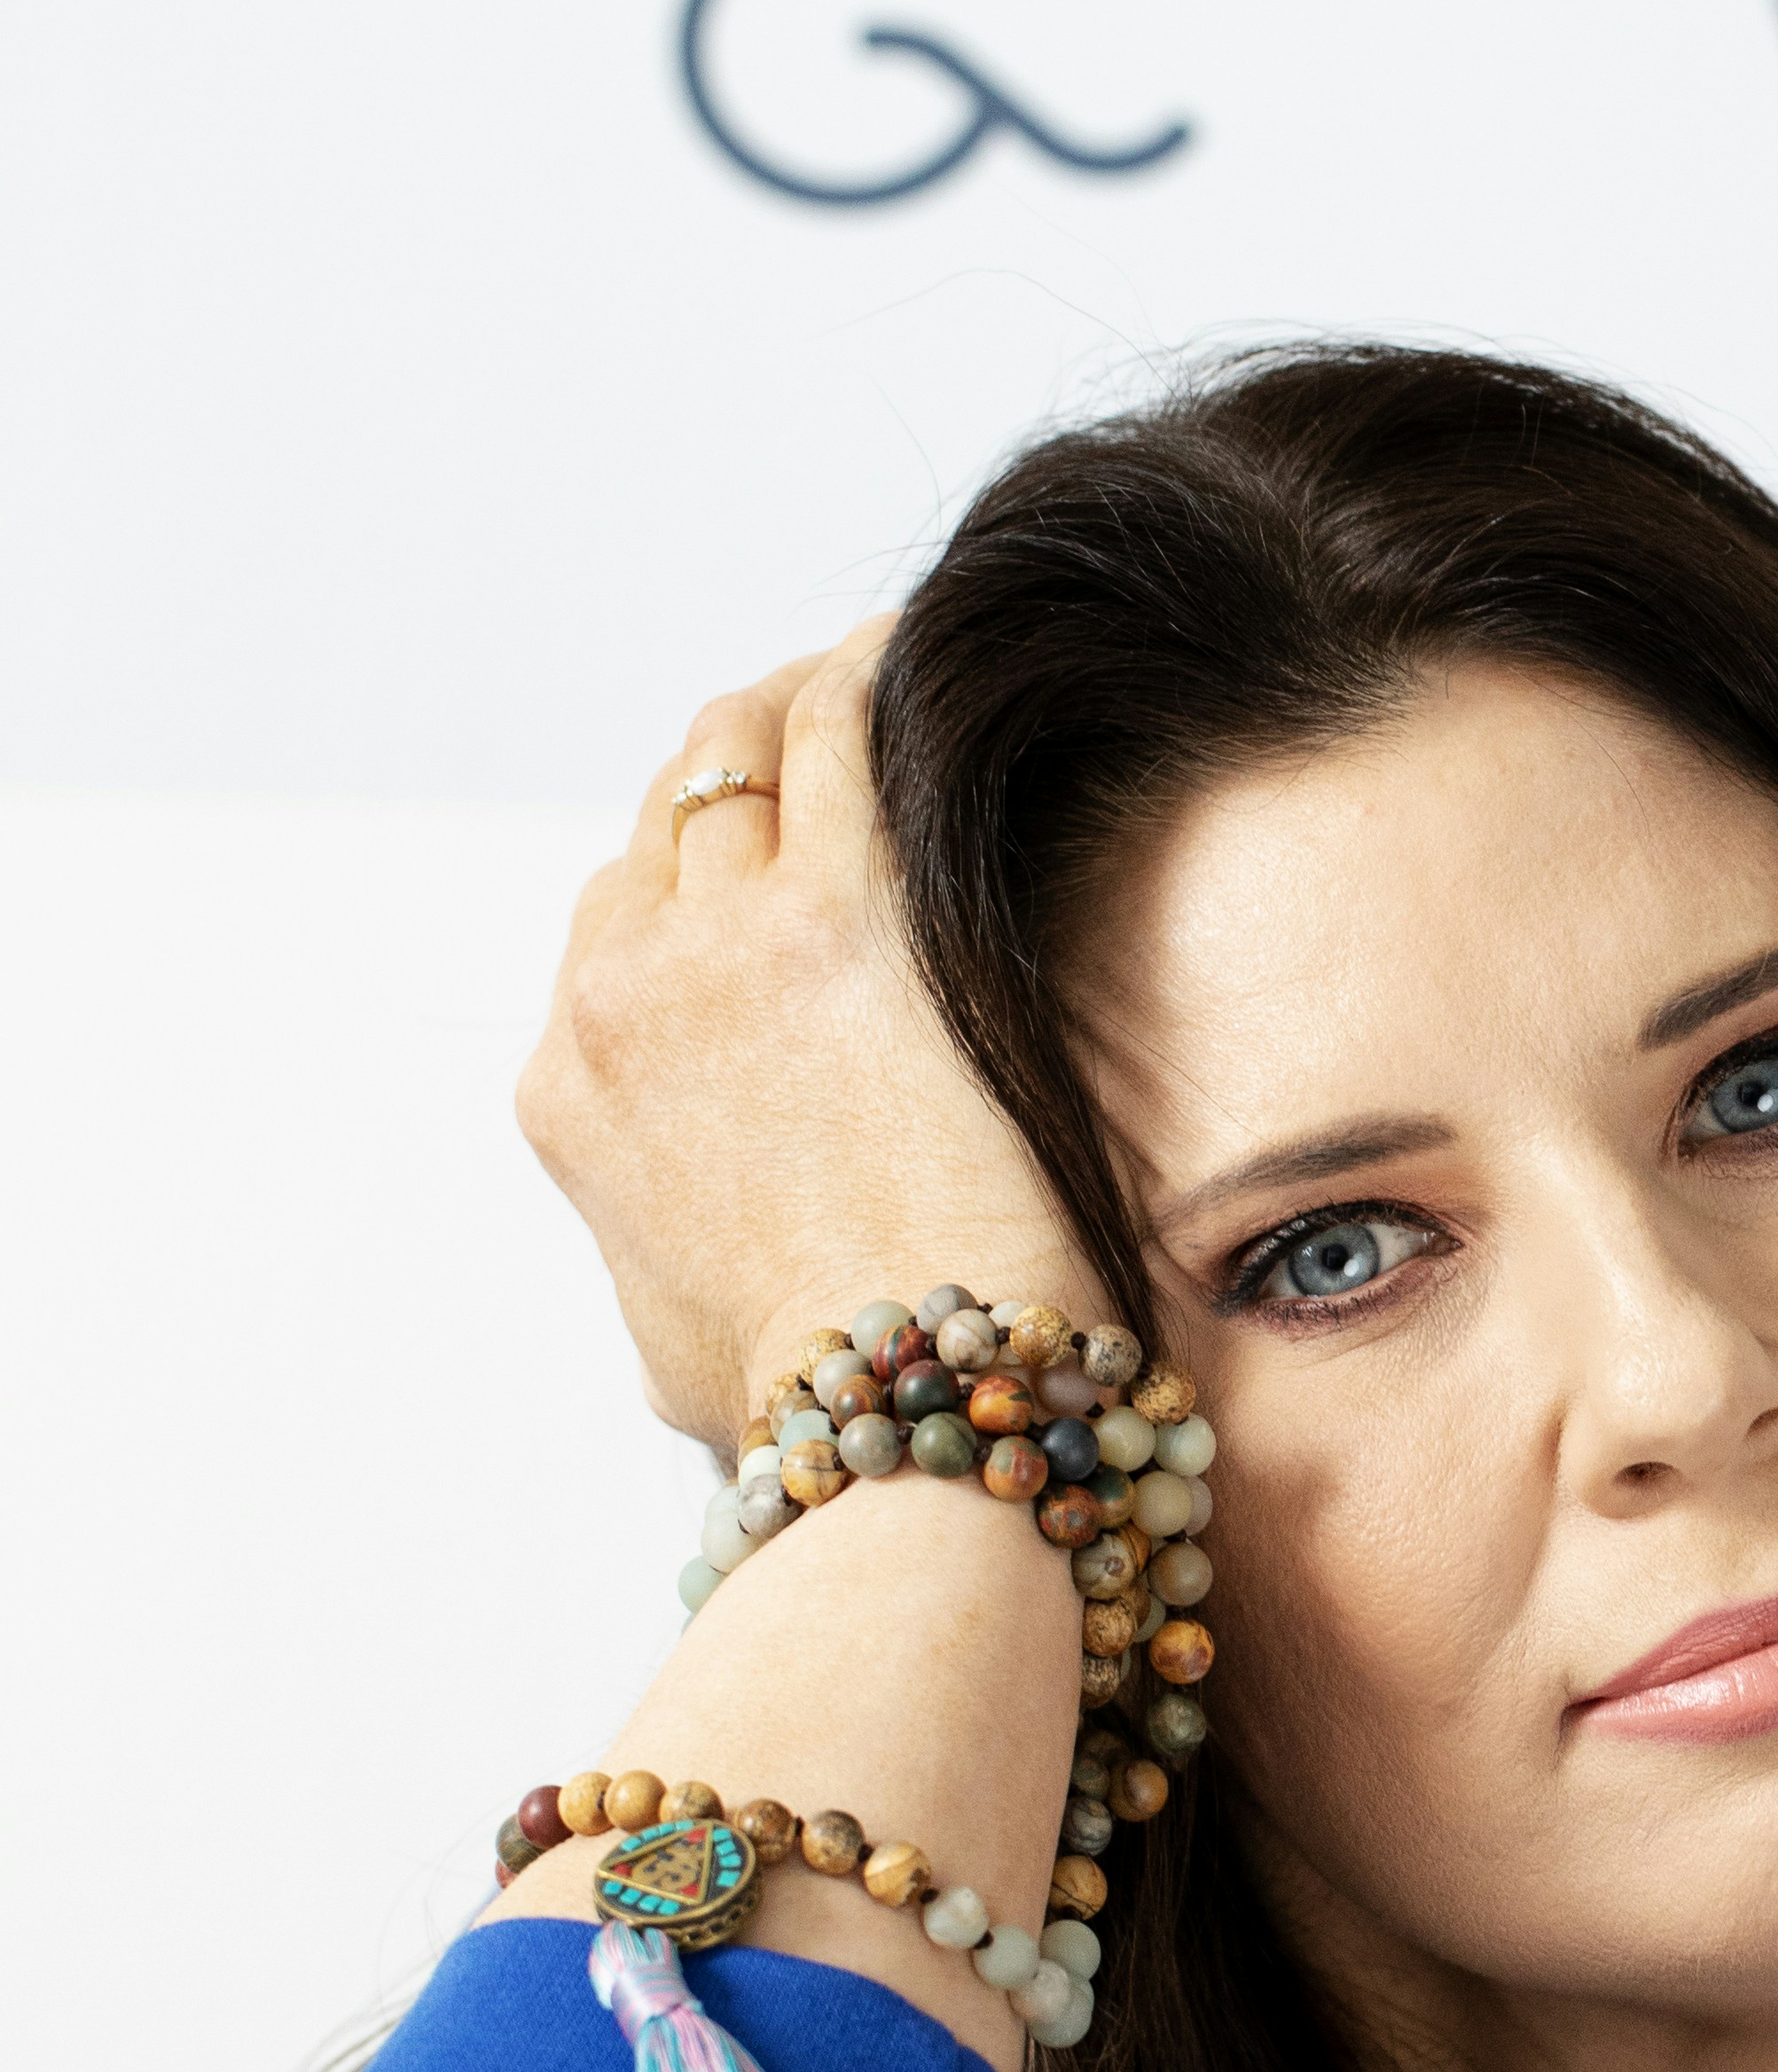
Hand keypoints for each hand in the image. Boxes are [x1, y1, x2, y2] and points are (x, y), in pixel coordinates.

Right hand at [518, 625, 1085, 1446]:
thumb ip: (667, 1269)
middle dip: (738, 762)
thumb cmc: (817, 1408)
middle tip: (818, 724)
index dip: (690, 868)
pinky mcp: (841, 912)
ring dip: (796, 697)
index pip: (615, 923)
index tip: (759, 842)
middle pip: (669, 821)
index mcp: (569, 1092)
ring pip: (740, 750)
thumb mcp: (676, 1345)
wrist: (899, 1419)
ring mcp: (721, 945)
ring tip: (867, 672)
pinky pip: (840, 729)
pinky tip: (915, 652)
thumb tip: (698, 1279)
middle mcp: (617, 997)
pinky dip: (868, 674)